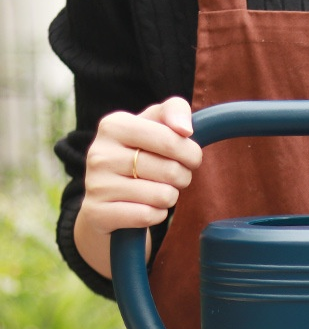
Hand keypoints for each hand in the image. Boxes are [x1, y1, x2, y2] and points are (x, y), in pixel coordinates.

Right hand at [75, 97, 202, 277]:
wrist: (105, 200)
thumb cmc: (139, 157)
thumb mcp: (154, 125)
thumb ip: (174, 111)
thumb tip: (185, 129)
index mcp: (114, 125)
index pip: (172, 139)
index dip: (192, 153)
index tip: (190, 157)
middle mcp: (99, 152)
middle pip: (171, 170)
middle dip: (182, 178)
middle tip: (172, 177)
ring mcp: (96, 184)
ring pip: (163, 196)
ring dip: (169, 197)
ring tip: (155, 192)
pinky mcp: (98, 213)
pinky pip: (149, 216)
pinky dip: (156, 215)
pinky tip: (144, 208)